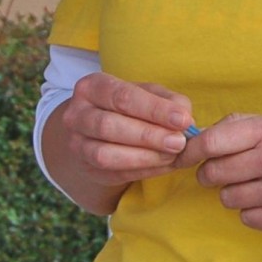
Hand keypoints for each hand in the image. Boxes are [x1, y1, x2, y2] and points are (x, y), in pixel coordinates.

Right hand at [61, 72, 195, 187]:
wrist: (98, 127)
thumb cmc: (129, 105)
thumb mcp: (147, 93)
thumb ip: (167, 101)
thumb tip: (185, 118)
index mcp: (92, 87)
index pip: (123, 97)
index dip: (155, 109)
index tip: (183, 119)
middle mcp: (76, 115)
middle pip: (110, 126)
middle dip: (149, 136)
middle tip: (179, 142)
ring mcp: (76, 144)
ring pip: (106, 155)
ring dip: (144, 157)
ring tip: (172, 155)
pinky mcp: (85, 168)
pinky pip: (112, 174)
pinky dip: (142, 171)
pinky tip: (164, 166)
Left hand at [191, 113, 261, 232]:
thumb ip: (249, 125)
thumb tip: (210, 133)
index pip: (212, 141)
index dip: (190, 150)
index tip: (183, 155)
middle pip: (213, 173)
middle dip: (213, 172)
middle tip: (227, 170)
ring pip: (228, 198)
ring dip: (235, 192)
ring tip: (257, 183)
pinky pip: (248, 219)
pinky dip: (253, 211)